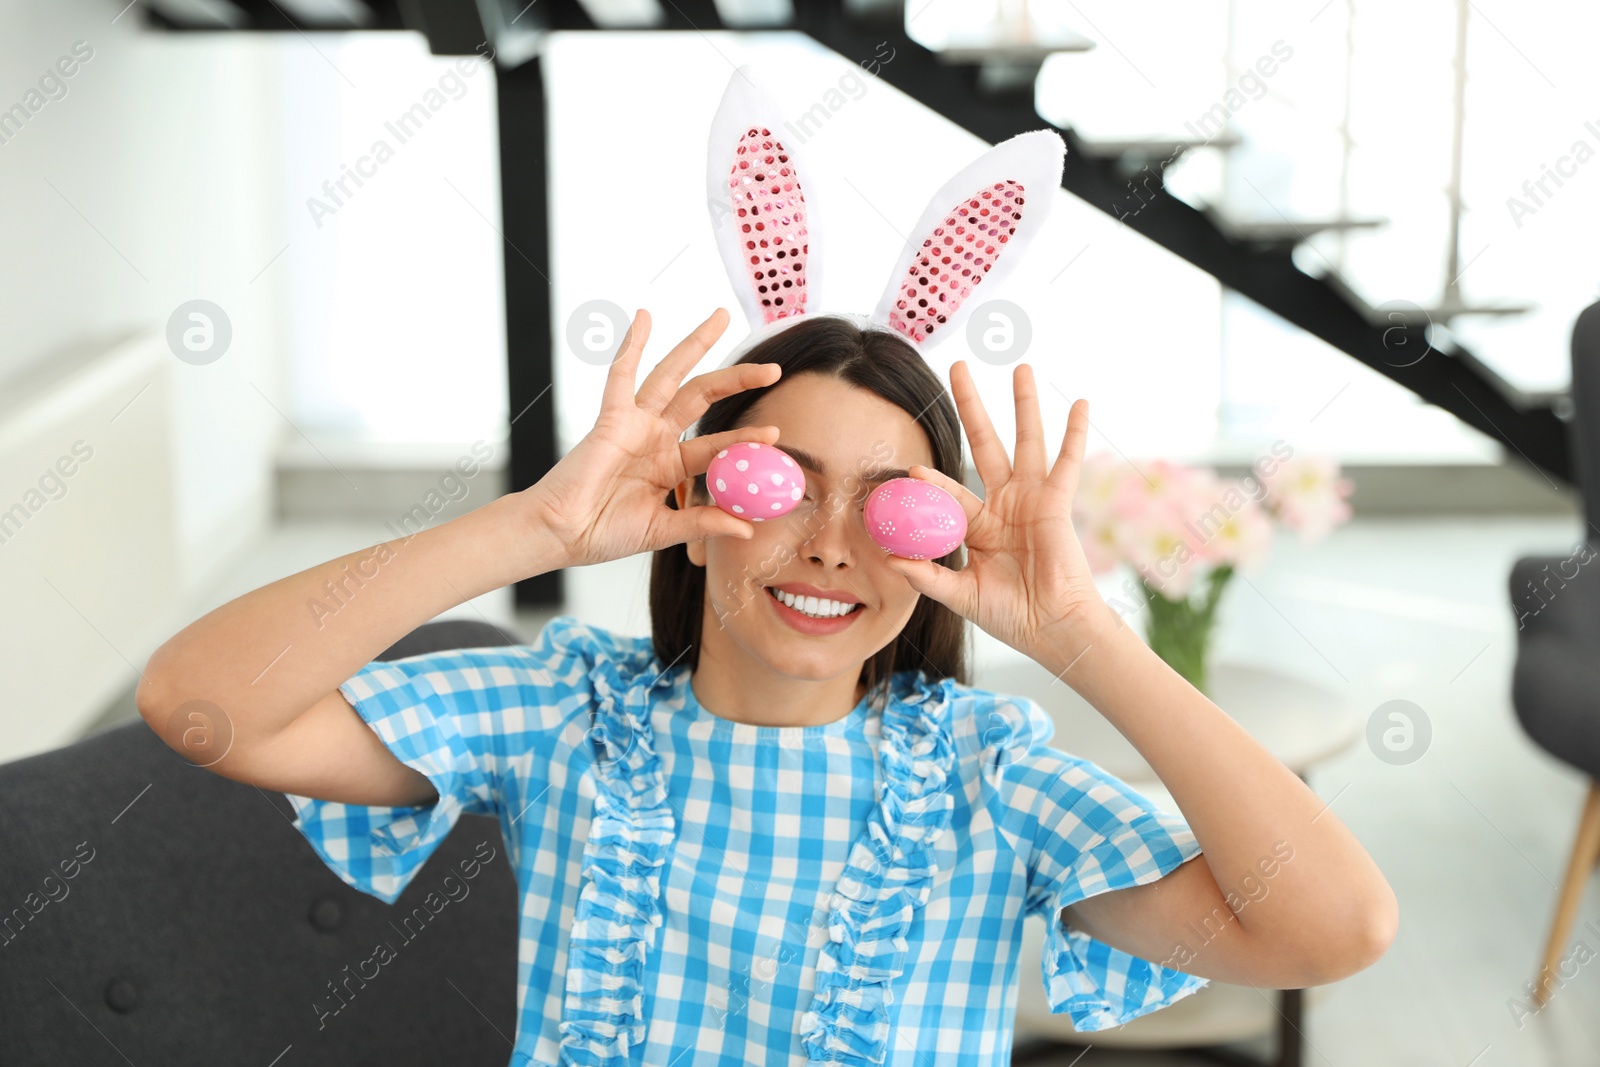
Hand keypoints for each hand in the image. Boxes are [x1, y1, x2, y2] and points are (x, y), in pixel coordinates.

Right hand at [520, 308, 781, 568]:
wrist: (562, 534)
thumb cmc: (603, 533)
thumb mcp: (663, 530)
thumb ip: (702, 523)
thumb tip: (746, 529)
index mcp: (671, 465)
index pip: (717, 445)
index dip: (744, 437)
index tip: (774, 433)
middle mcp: (657, 438)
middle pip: (704, 396)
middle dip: (738, 379)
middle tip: (773, 369)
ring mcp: (635, 424)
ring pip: (672, 376)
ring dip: (696, 345)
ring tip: (720, 318)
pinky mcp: (611, 418)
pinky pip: (621, 376)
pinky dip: (631, 346)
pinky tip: (644, 318)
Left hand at [883, 361, 1107, 661]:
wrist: (1052, 629)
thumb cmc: (1011, 615)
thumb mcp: (961, 595)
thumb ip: (928, 576)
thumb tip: (890, 561)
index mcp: (979, 525)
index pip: (949, 493)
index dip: (931, 481)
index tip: (910, 468)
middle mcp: (1005, 504)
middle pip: (984, 443)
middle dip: (972, 406)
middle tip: (957, 367)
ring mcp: (1032, 500)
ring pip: (1025, 441)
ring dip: (1024, 404)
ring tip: (1020, 367)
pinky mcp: (1057, 504)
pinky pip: (1067, 464)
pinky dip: (1075, 435)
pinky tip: (1081, 404)